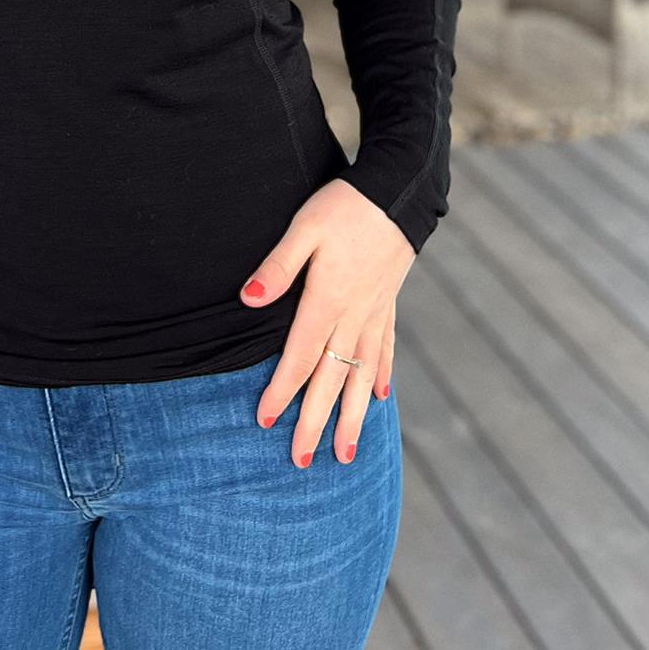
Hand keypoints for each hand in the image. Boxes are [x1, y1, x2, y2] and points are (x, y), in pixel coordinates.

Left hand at [239, 178, 414, 467]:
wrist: (400, 188)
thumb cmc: (344, 205)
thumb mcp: (304, 227)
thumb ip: (278, 266)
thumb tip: (248, 299)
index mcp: (329, 299)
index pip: (300, 355)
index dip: (282, 390)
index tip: (265, 421)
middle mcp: (354, 314)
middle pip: (332, 378)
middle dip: (316, 421)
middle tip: (303, 461)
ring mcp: (375, 311)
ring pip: (362, 375)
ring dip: (353, 415)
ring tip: (346, 453)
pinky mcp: (388, 302)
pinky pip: (384, 348)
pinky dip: (380, 375)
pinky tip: (379, 397)